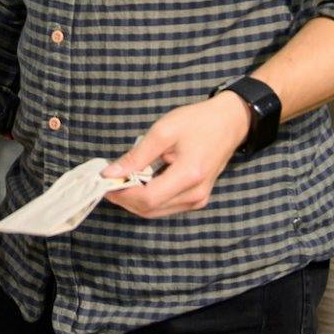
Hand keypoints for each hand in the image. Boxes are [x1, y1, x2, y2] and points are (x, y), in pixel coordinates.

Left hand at [103, 92, 251, 218]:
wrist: (229, 123)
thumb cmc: (197, 123)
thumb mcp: (163, 132)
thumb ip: (137, 156)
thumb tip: (111, 173)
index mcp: (189, 175)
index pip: (148, 198)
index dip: (122, 193)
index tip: (104, 180)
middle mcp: (195, 194)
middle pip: (150, 209)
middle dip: (125, 198)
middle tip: (108, 180)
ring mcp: (198, 199)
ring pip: (156, 211)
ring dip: (134, 200)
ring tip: (120, 179)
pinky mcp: (197, 198)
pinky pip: (166, 206)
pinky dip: (148, 198)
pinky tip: (138, 182)